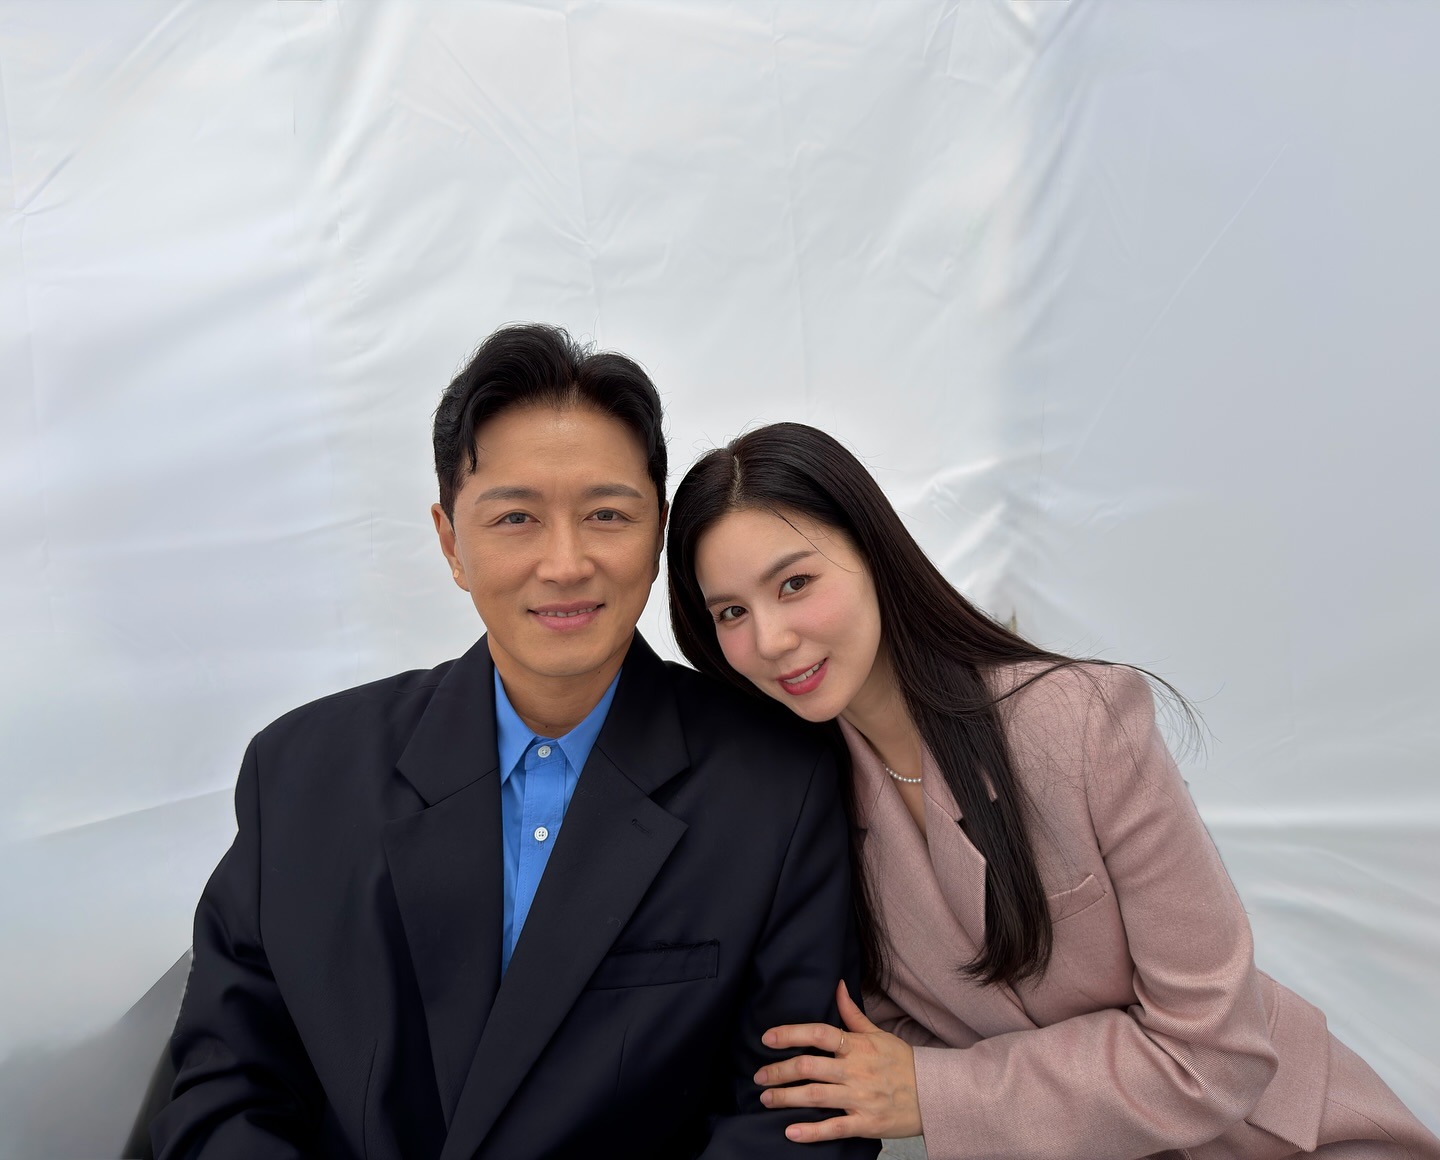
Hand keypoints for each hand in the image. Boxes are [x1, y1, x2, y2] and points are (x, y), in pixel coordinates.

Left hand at [754, 980, 921, 1142]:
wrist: (934, 1094)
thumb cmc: (903, 1062)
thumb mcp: (878, 1034)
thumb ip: (852, 1013)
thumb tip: (837, 986)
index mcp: (857, 1046)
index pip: (819, 1033)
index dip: (790, 1034)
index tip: (767, 1039)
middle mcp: (856, 1070)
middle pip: (809, 1067)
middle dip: (779, 1071)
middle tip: (758, 1077)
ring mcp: (861, 1097)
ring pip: (816, 1096)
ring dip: (786, 1098)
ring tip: (766, 1099)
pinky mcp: (867, 1123)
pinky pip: (835, 1128)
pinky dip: (812, 1131)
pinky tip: (791, 1132)